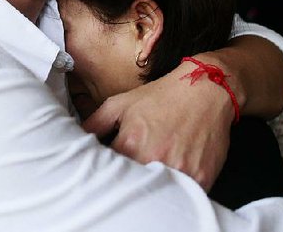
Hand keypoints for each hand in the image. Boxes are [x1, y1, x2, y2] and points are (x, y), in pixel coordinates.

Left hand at [83, 60, 231, 190]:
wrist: (206, 89)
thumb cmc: (162, 96)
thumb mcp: (121, 103)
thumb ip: (95, 123)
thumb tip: (76, 139)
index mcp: (130, 143)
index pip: (109, 172)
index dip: (110, 172)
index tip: (113, 169)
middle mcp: (154, 158)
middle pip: (134, 186)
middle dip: (130, 181)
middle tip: (134, 171)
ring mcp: (180, 170)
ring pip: (159, 192)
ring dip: (154, 187)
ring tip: (155, 172)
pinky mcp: (201, 177)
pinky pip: (185, 194)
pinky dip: (179, 190)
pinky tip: (176, 175)